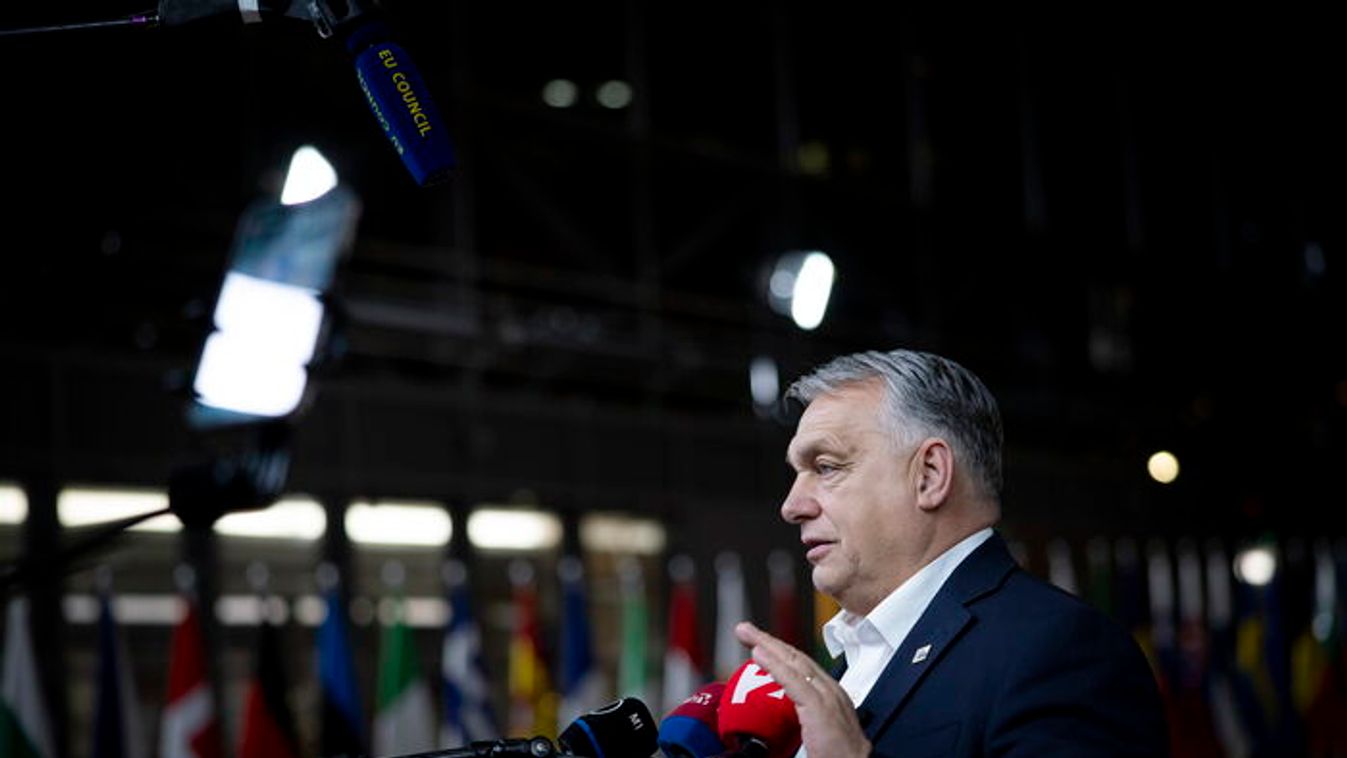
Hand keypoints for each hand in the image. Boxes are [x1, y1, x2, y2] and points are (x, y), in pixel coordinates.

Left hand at [734, 621, 870, 757]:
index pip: (803, 667)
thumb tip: (781, 720)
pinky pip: (792, 680)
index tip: (760, 645)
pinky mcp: (820, 707)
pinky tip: (758, 653)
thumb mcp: (821, 733)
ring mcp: (827, 697)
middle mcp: (831, 690)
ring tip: (747, 633)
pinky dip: (774, 664)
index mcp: (831, 696)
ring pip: (793, 663)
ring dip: (767, 645)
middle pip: (796, 658)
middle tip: (746, 630)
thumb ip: (806, 720)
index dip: (780, 652)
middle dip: (770, 642)